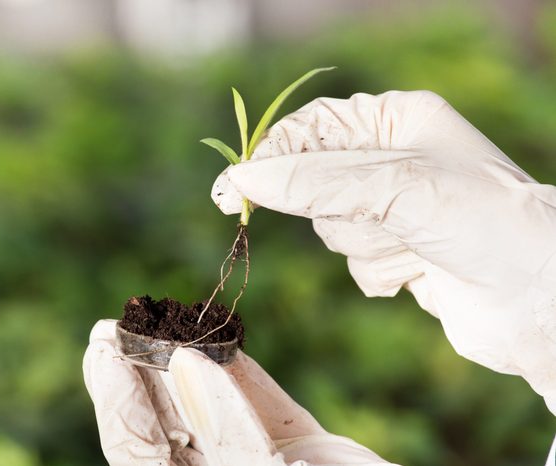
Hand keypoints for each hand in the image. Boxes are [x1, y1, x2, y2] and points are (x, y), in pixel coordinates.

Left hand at [84, 319, 397, 465]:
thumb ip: (233, 445)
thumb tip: (193, 376)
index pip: (139, 457)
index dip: (116, 402)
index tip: (101, 347)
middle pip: (167, 429)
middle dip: (139, 374)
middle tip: (111, 324)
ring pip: (213, 411)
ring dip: (186, 364)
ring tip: (158, 318)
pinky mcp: (303, 449)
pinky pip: (267, 407)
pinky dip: (244, 372)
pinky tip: (222, 336)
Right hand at [212, 91, 555, 413]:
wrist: (539, 299)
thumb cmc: (484, 222)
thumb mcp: (394, 186)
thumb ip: (312, 181)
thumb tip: (241, 177)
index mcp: (397, 121)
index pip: (311, 128)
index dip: (272, 157)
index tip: (233, 190)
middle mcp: (393, 161)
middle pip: (313, 183)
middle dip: (340, 211)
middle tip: (380, 219)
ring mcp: (395, 209)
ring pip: (330, 228)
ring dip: (366, 245)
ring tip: (415, 247)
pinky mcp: (397, 252)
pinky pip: (353, 263)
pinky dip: (379, 273)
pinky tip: (419, 273)